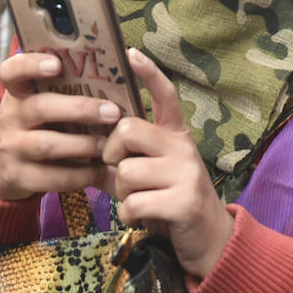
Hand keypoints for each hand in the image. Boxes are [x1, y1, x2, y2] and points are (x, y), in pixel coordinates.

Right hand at [0, 52, 121, 201]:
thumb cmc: (32, 126)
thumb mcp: (33, 103)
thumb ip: (59, 89)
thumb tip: (112, 73)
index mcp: (16, 93)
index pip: (12, 71)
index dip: (31, 64)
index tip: (56, 64)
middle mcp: (10, 118)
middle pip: (40, 107)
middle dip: (80, 109)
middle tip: (112, 112)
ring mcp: (11, 148)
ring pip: (46, 145)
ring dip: (82, 145)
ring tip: (107, 144)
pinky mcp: (18, 177)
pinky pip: (51, 178)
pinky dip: (80, 175)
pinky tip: (100, 171)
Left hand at [102, 48, 234, 279]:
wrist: (208, 239)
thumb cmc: (169, 200)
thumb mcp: (149, 174)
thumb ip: (121, 157)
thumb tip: (84, 143)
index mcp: (174, 134)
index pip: (164, 95)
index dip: (148, 72)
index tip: (130, 52)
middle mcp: (182, 147)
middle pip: (127, 130)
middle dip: (112, 154)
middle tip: (119, 171)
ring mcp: (186, 173)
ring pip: (126, 171)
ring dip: (121, 194)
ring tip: (137, 201)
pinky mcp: (184, 201)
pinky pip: (133, 203)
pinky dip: (128, 216)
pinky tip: (141, 218)